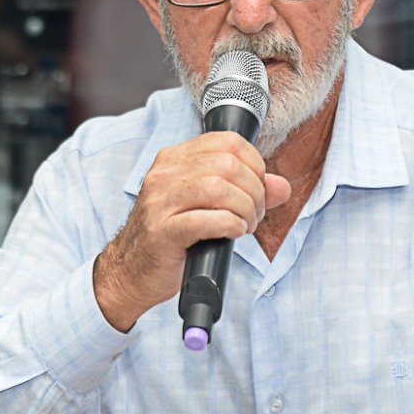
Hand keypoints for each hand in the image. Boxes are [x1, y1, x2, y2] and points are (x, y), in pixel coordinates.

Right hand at [93, 132, 291, 330]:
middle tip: (253, 215)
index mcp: (174, 159)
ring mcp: (160, 202)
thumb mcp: (208, 206)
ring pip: (218, 188)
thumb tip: (282, 187)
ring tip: (245, 225)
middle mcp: (164, 173)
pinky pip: (205, 220)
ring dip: (245, 209)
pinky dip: (230, 225)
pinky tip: (233, 233)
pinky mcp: (162, 231)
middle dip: (254, 192)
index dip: (255, 164)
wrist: (130, 271)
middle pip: (228, 164)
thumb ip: (246, 192)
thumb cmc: (172, 237)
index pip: (228, 141)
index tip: (257, 188)